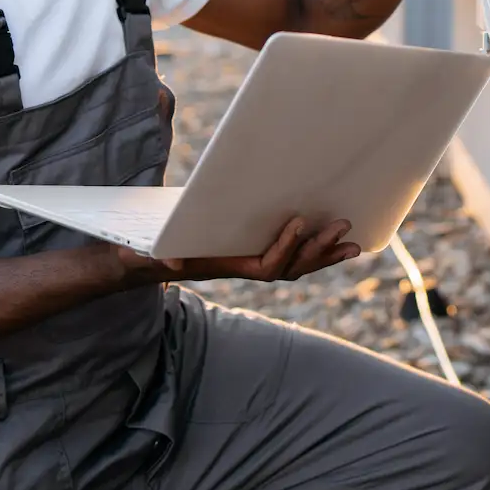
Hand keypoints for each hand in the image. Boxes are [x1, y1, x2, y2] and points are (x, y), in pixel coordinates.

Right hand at [146, 217, 361, 282]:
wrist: (138, 262)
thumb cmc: (140, 253)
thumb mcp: (142, 253)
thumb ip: (155, 257)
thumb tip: (171, 263)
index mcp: (223, 267)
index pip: (264, 267)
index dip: (285, 247)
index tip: (300, 221)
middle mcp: (240, 269)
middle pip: (289, 268)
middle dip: (316, 250)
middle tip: (342, 227)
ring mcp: (248, 262)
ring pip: (295, 266)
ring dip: (324, 254)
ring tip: (352, 243)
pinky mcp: (250, 253)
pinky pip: (290, 258)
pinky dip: (314, 251)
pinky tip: (336, 244)